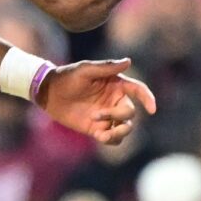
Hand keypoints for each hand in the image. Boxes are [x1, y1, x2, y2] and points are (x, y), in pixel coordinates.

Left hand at [35, 58, 156, 143]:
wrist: (49, 93)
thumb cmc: (67, 77)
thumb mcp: (85, 69)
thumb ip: (106, 67)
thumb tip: (128, 61)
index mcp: (116, 84)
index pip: (138, 91)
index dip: (148, 99)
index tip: (152, 110)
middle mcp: (114, 100)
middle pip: (129, 113)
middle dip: (117, 116)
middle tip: (97, 114)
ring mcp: (107, 116)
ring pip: (125, 128)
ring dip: (118, 133)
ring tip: (103, 135)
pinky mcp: (98, 128)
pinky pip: (113, 138)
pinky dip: (111, 140)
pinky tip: (100, 137)